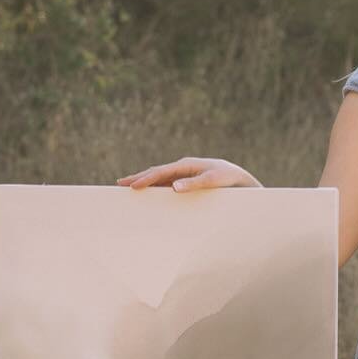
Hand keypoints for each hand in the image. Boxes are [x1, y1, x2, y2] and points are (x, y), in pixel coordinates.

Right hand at [116, 156, 261, 190]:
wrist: (237, 177)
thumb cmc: (227, 178)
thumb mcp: (212, 181)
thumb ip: (194, 184)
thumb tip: (174, 187)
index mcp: (186, 165)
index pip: (161, 172)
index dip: (146, 179)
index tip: (133, 186)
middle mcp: (181, 168)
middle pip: (155, 173)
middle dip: (138, 178)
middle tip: (120, 184)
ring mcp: (182, 174)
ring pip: (158, 178)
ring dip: (143, 182)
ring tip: (127, 187)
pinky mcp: (184, 181)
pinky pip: (165, 184)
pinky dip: (153, 187)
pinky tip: (146, 193)